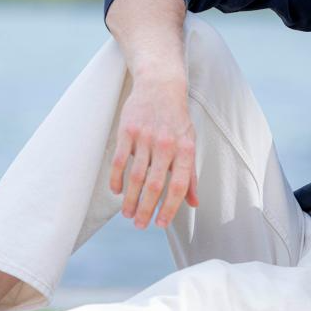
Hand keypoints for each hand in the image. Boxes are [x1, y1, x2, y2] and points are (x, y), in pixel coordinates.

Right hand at [109, 76, 199, 228]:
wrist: (160, 85)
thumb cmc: (177, 119)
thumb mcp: (190, 143)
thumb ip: (191, 174)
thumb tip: (194, 203)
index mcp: (185, 149)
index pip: (178, 185)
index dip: (170, 208)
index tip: (160, 223)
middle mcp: (166, 144)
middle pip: (154, 185)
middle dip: (146, 209)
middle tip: (140, 225)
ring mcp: (146, 137)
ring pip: (135, 176)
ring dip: (130, 199)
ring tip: (128, 214)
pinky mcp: (128, 131)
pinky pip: (120, 161)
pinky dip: (117, 179)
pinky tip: (117, 192)